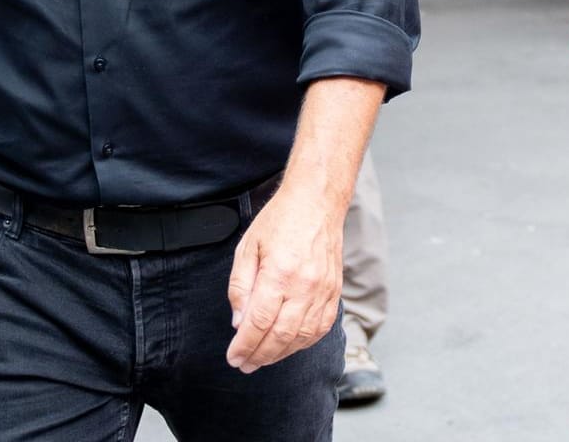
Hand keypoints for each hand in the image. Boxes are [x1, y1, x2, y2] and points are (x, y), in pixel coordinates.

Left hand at [225, 183, 343, 372]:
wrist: (316, 203)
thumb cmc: (279, 221)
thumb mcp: (247, 247)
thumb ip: (240, 287)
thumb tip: (239, 322)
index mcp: (279, 272)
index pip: (259, 322)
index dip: (244, 345)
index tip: (233, 357)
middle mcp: (305, 285)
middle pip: (280, 335)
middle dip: (259, 355)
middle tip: (244, 364)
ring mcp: (323, 290)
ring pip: (302, 337)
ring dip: (280, 354)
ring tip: (262, 359)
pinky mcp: (334, 292)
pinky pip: (321, 328)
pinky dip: (304, 343)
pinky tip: (288, 346)